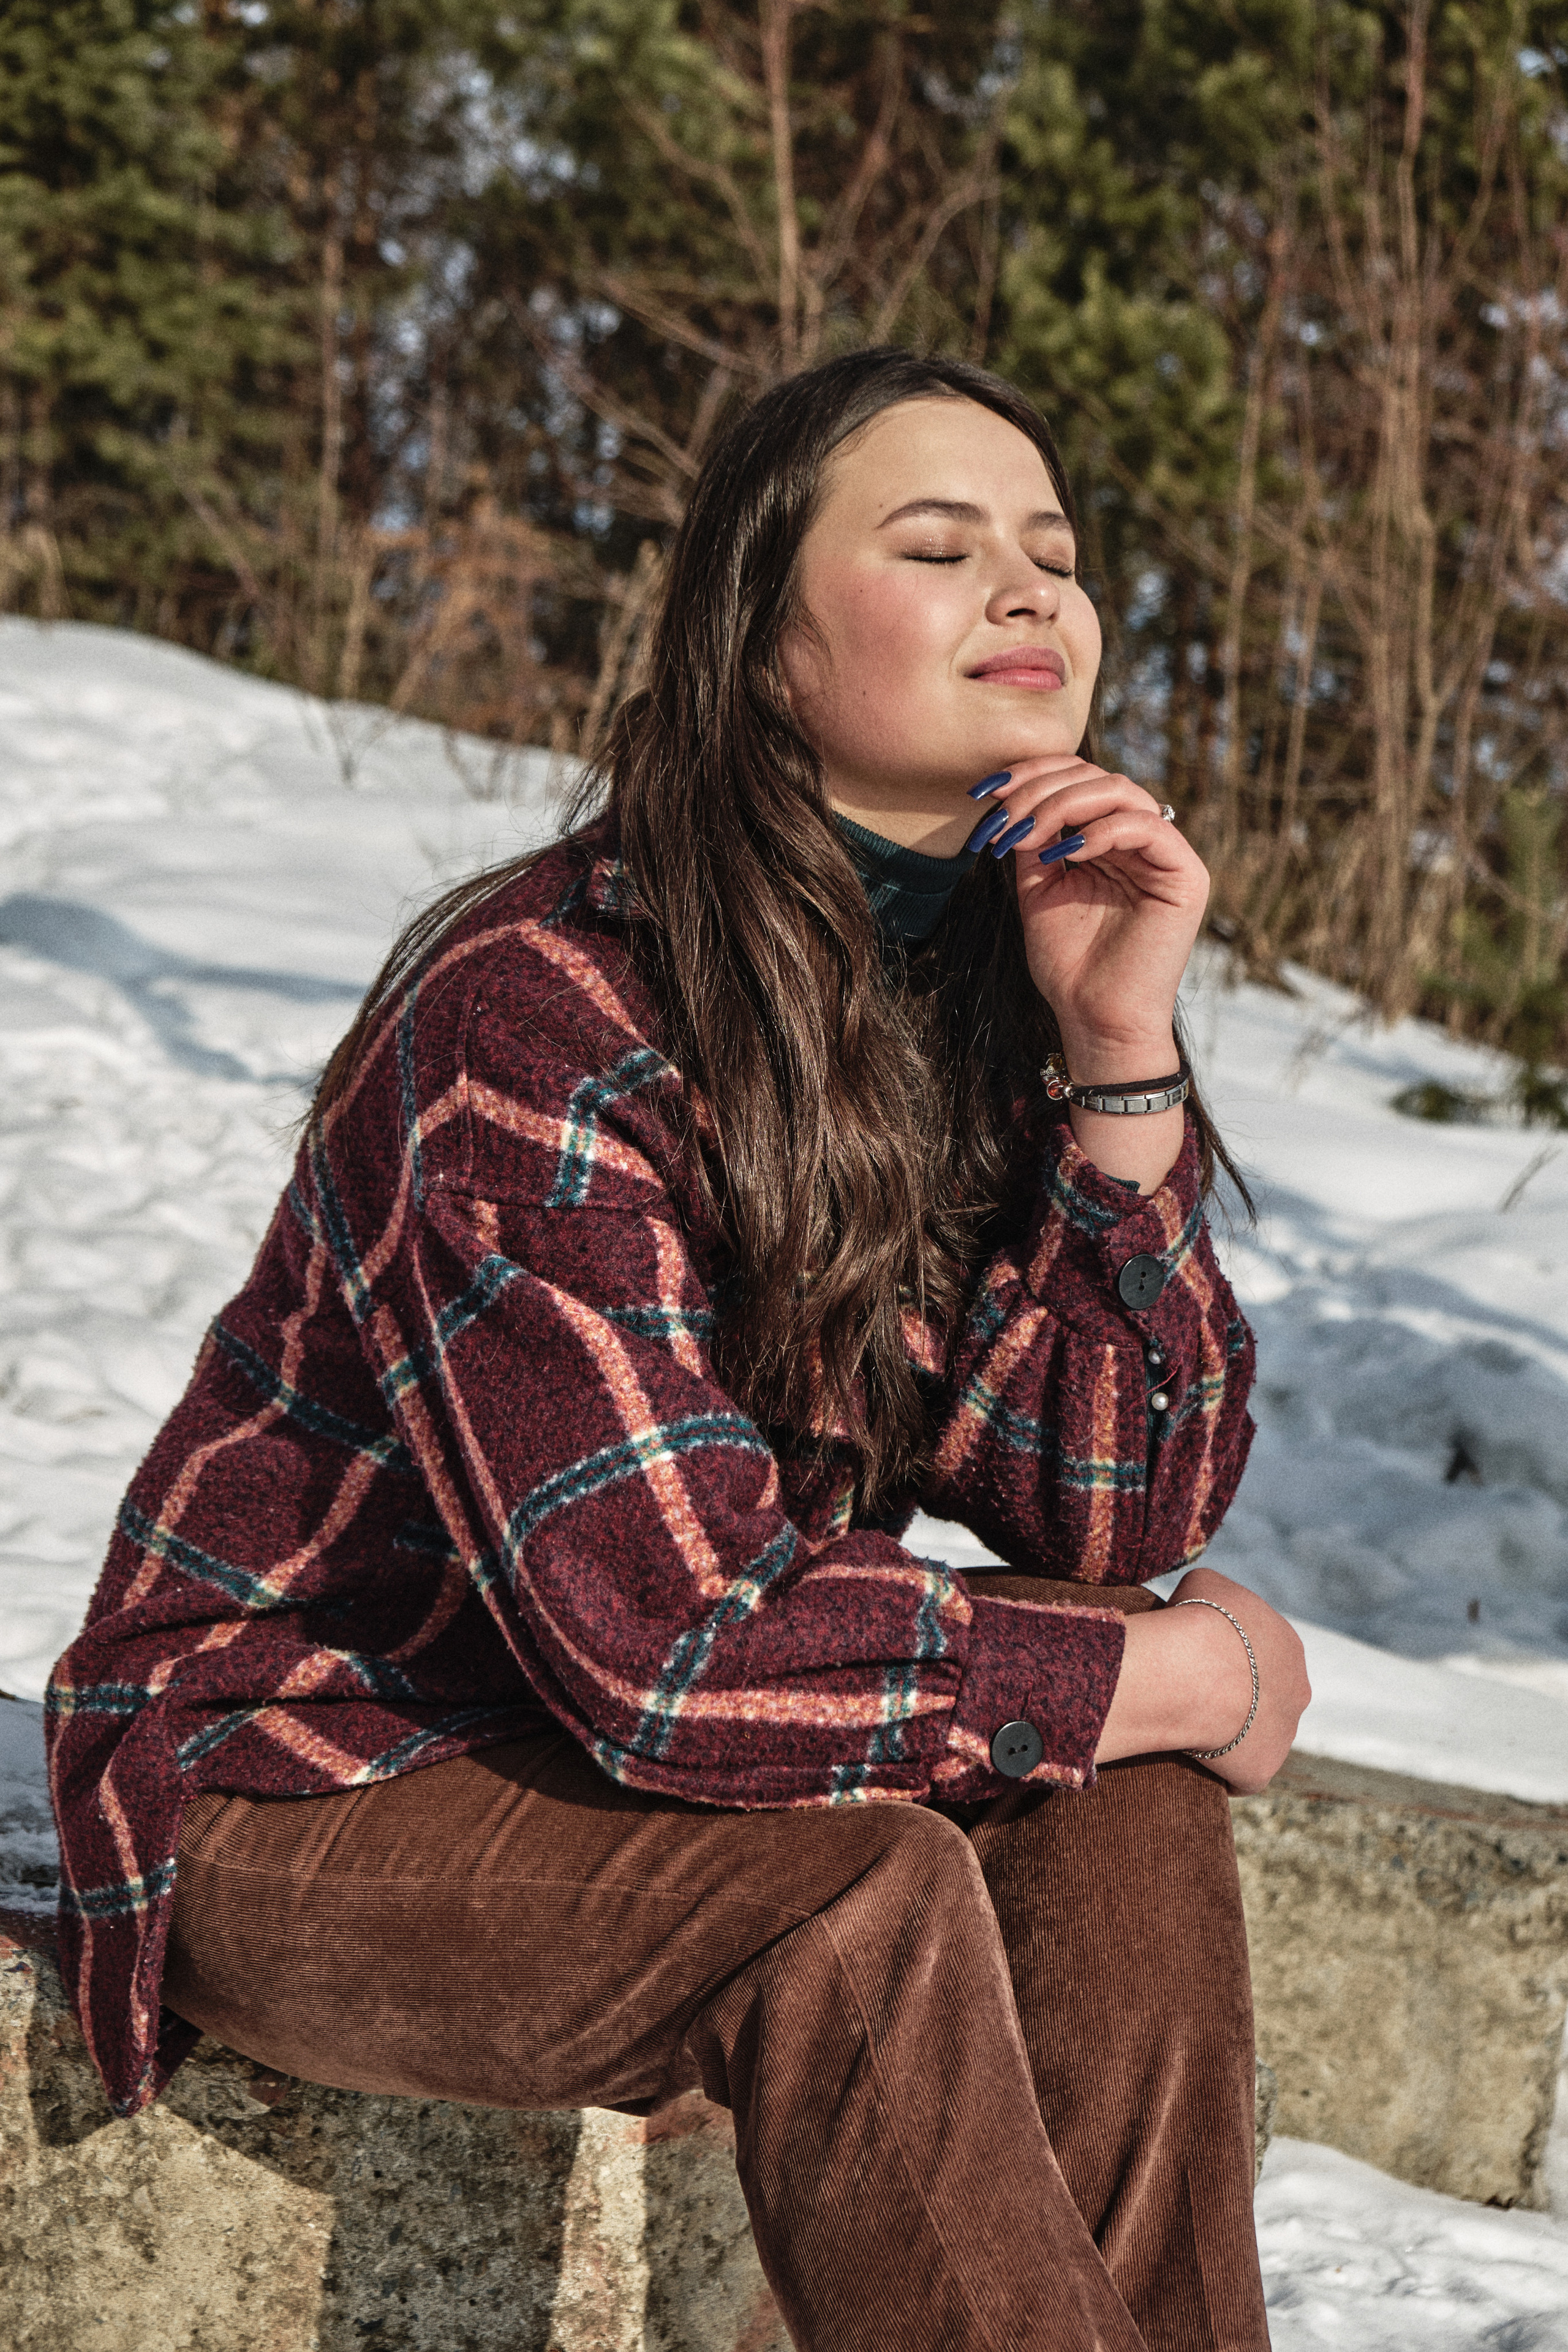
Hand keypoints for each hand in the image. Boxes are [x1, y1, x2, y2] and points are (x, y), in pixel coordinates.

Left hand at [972, 754, 1209, 1072]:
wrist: (1095, 1019)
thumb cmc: (1069, 964)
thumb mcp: (1039, 888)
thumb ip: (1034, 840)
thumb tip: (1011, 797)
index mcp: (1109, 840)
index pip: (1078, 780)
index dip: (1033, 775)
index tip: (985, 792)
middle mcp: (1141, 840)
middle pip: (1097, 777)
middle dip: (1041, 788)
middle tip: (1002, 815)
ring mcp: (1166, 855)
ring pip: (1121, 792)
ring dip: (1064, 804)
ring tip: (1027, 834)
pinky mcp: (1186, 876)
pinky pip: (1147, 827)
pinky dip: (1101, 831)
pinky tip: (1065, 852)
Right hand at [1094, 1566, 1310, 1794]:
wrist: (1194, 1669)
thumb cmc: (1199, 1620)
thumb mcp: (1206, 1583)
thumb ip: (1216, 1595)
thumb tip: (1205, 1604)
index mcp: (1288, 1646)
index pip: (1260, 1655)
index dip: (1228, 1658)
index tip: (1198, 1660)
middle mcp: (1297, 1692)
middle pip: (1265, 1700)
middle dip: (1236, 1699)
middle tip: (1193, 1694)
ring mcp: (1284, 1736)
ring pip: (1255, 1739)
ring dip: (1230, 1736)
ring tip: (1189, 1726)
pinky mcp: (1262, 1770)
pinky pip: (1240, 1776)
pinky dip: (1220, 1772)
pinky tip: (1192, 1761)